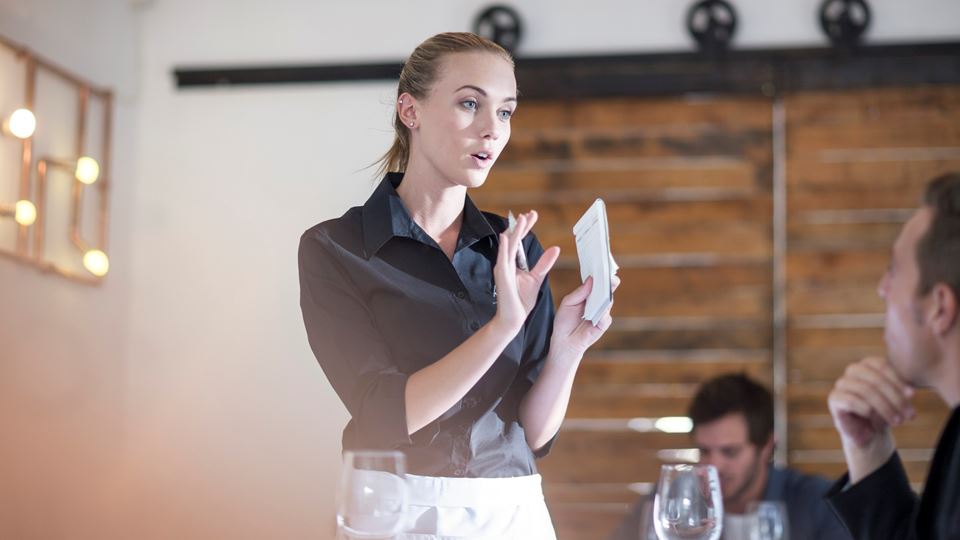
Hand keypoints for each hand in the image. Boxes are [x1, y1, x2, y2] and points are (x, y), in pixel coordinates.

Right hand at [493, 210, 559, 331]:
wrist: (513, 318)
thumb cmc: (521, 300)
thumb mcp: (537, 278)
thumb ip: (544, 263)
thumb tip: (555, 249)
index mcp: (513, 263)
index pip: (519, 241)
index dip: (525, 227)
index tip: (532, 215)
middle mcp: (506, 263)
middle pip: (513, 240)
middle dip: (521, 225)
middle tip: (529, 213)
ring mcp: (502, 269)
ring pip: (508, 246)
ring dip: (514, 232)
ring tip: (521, 219)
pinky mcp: (502, 277)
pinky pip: (502, 259)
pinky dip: (504, 248)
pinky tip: (506, 237)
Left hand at [551, 274, 620, 356]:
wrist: (563, 341)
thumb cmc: (564, 321)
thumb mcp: (568, 303)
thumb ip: (579, 293)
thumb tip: (591, 280)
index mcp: (589, 295)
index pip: (597, 282)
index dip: (600, 274)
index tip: (602, 263)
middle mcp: (598, 302)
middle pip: (606, 290)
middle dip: (608, 281)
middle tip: (609, 273)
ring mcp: (602, 313)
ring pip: (608, 301)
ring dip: (607, 295)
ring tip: (606, 285)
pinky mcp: (603, 324)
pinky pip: (605, 316)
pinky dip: (603, 312)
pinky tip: (601, 307)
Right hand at [828, 356, 915, 447]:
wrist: (868, 432)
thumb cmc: (884, 411)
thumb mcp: (897, 399)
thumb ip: (902, 392)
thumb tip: (910, 393)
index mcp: (867, 365)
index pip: (881, 365)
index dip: (897, 379)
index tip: (912, 395)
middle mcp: (852, 371)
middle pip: (874, 378)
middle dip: (894, 397)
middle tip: (909, 414)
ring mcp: (841, 384)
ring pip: (865, 390)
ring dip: (885, 407)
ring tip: (898, 421)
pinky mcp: (834, 399)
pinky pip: (850, 401)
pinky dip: (867, 410)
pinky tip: (876, 420)